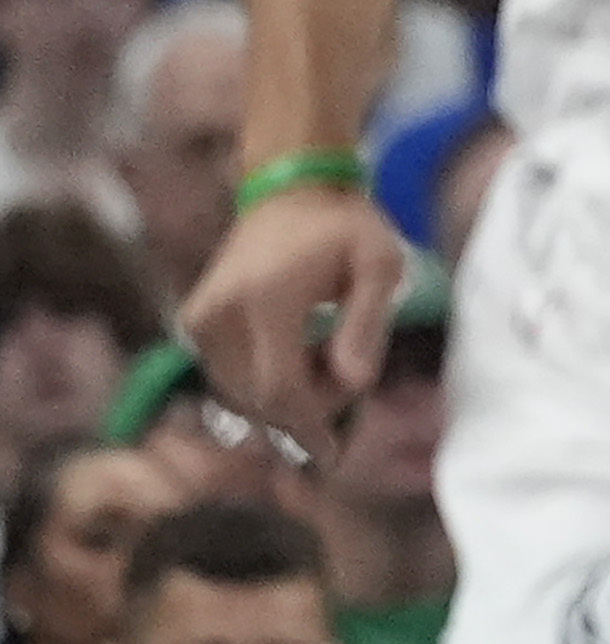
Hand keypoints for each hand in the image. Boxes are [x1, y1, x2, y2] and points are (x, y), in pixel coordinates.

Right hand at [180, 186, 412, 459]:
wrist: (290, 189)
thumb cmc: (346, 226)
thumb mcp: (380, 263)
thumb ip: (368, 324)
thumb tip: (356, 384)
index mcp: (265, 299)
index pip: (281, 387)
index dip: (309, 427)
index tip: (335, 455)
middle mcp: (221, 312)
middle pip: (262, 397)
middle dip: (310, 405)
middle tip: (351, 370)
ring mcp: (200, 318)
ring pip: (242, 393)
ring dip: (288, 395)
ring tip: (329, 353)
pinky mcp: (195, 322)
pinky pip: (230, 377)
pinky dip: (266, 382)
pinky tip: (302, 352)